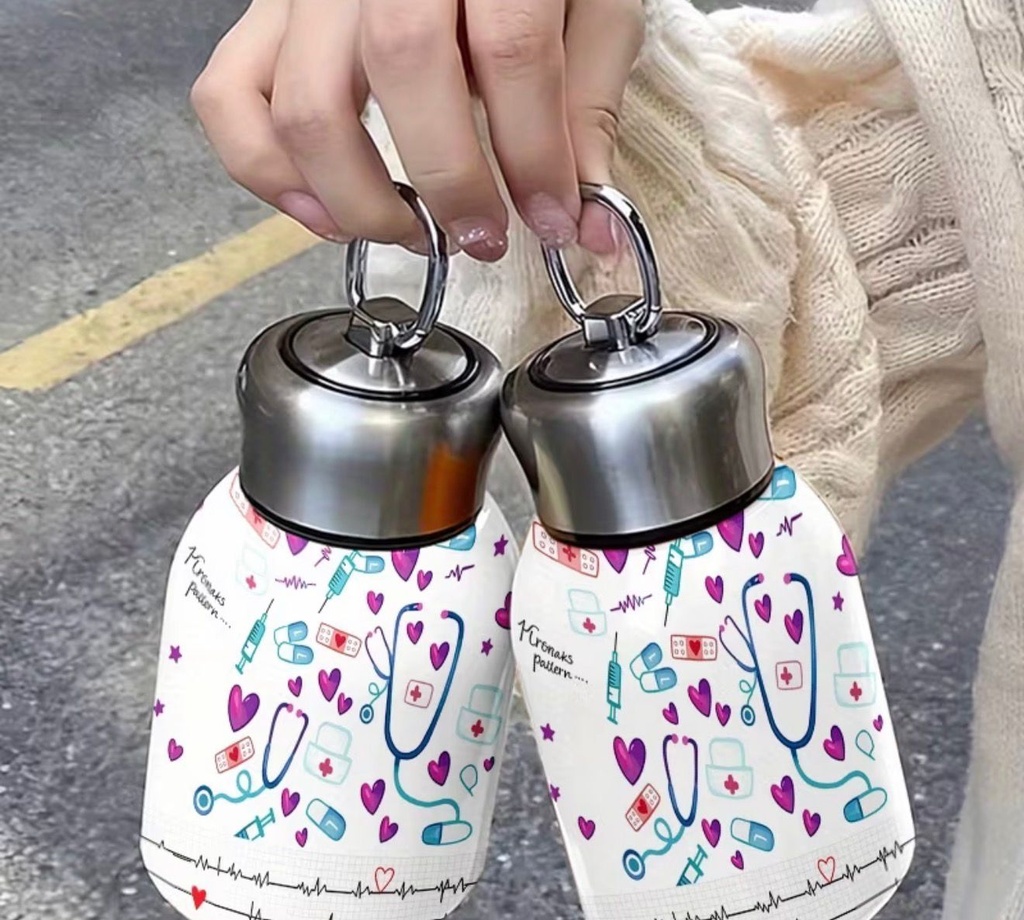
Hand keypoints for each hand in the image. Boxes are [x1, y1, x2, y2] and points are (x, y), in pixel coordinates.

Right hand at [190, 0, 643, 260]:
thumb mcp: (590, 5)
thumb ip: (587, 105)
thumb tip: (592, 224)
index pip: (509, 49)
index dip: (534, 155)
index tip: (554, 221)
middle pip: (403, 68)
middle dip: (450, 182)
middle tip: (482, 236)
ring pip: (304, 102)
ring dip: (357, 196)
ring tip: (408, 231)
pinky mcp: (269, 15)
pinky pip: (229, 95)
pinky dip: (265, 171)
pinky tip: (323, 210)